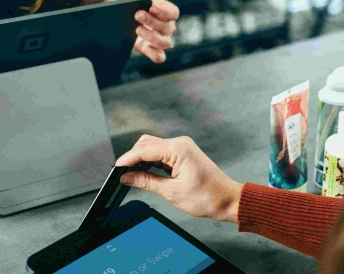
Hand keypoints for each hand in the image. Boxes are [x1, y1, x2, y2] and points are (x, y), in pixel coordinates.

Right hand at [116, 135, 242, 223]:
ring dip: (141, 160)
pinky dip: (151, 162)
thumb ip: (146, 182)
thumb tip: (126, 177)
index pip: (144, 149)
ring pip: (152, 147)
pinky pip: (161, 153)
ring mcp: (182, 147)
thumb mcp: (172, 192)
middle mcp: (180, 144)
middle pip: (146, 144)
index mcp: (178, 149)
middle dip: (133, 157)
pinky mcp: (183, 154)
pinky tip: (145, 173)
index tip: (116, 169)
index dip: (127, 159)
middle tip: (122, 174)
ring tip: (131, 175)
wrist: (228, 200)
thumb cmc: (207, 197)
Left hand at [134, 0, 178, 63]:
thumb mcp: (137, 2)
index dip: (164, 11)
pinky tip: (146, 47)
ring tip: (137, 29)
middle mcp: (167, 28)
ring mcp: (162, 41)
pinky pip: (159, 57)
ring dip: (151, 36)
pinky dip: (155, 54)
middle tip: (138, 15)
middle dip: (151, 21)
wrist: (124, 20)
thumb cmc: (134, 8)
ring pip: (164, 43)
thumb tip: (136, 8)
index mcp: (167, 13)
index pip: (173, 13)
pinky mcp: (152, 51)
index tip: (151, 7)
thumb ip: (140, 3)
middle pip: (166, 27)